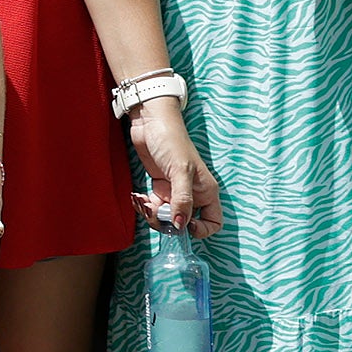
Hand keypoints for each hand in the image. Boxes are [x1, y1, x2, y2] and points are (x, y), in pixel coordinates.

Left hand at [126, 98, 223, 237]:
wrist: (151, 122)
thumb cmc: (172, 141)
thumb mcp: (180, 171)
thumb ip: (182, 200)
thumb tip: (180, 226)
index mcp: (206, 192)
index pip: (214, 222)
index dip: (201, 230)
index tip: (182, 224)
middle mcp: (193, 194)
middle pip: (184, 224)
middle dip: (166, 222)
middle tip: (152, 210)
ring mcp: (175, 191)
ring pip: (166, 217)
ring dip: (151, 214)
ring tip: (141, 201)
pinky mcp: (160, 187)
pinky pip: (154, 207)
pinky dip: (144, 206)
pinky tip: (137, 196)